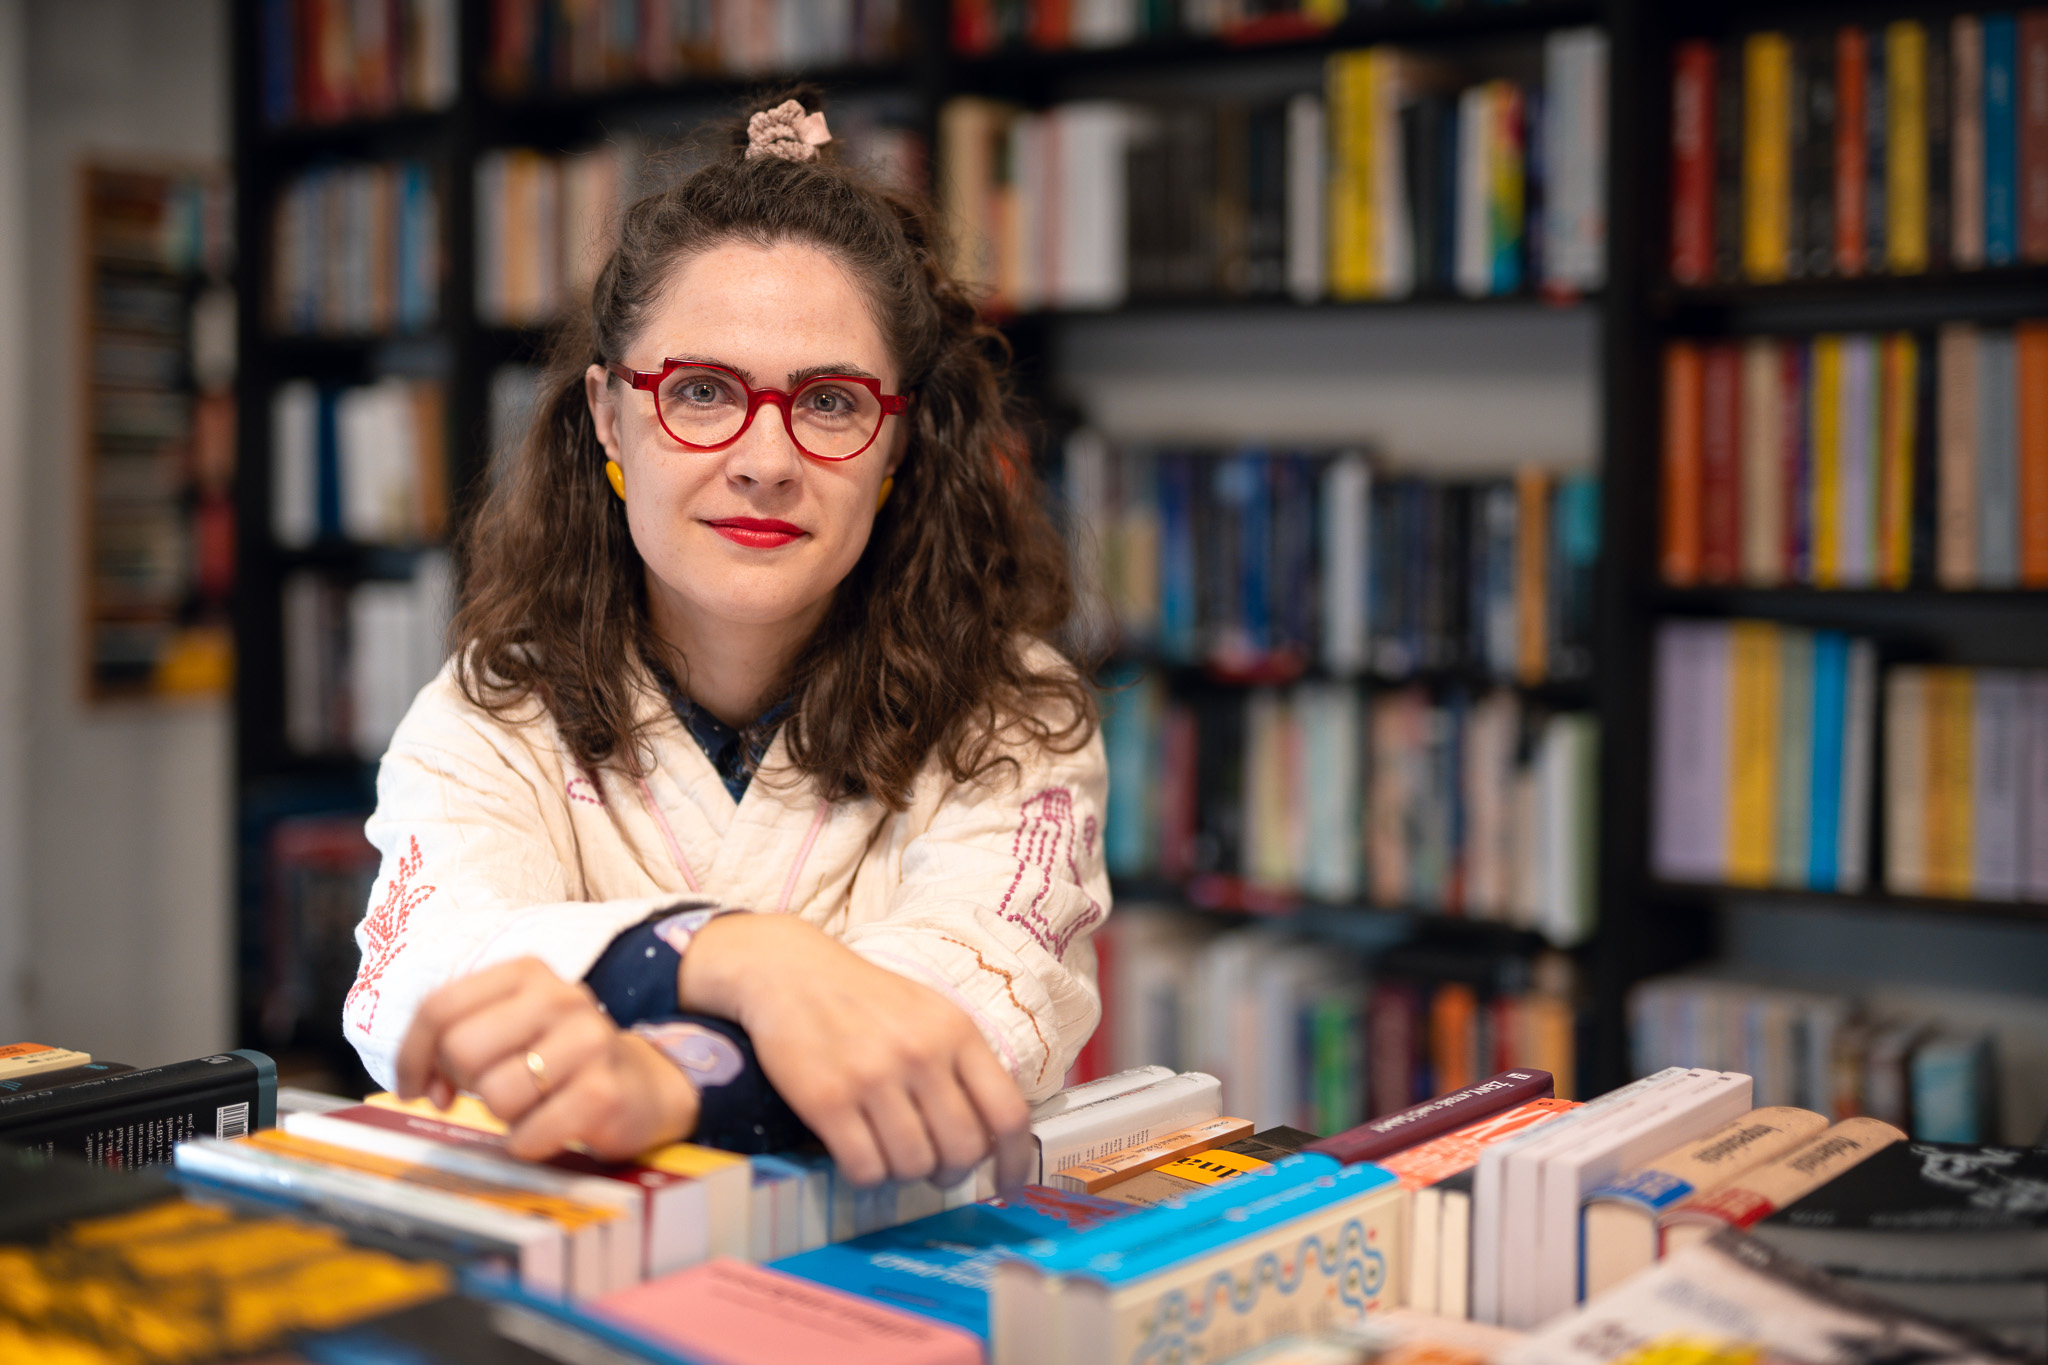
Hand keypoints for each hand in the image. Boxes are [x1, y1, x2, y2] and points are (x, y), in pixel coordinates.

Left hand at [393, 958, 700, 1161]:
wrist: (643, 1085)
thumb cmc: (558, 1060)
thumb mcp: (510, 1027)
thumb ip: (456, 1037)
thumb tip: (421, 1083)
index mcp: (526, 973)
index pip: (440, 1006)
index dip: (413, 1055)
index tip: (415, 1086)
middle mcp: (560, 997)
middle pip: (462, 1049)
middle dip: (464, 1083)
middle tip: (490, 1088)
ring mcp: (588, 1041)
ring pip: (494, 1094)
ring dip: (503, 1114)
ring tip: (532, 1103)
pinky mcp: (603, 1091)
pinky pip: (527, 1134)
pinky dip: (527, 1142)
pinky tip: (550, 1127)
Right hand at [680, 915, 1030, 1189]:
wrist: (790, 972)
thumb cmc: (866, 998)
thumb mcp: (930, 1012)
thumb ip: (962, 1063)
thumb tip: (991, 1133)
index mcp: (957, 1031)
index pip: (1008, 1113)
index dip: (1014, 1161)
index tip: (1008, 1187)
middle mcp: (921, 1054)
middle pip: (963, 1149)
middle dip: (953, 1173)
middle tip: (936, 1172)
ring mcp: (873, 1078)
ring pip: (914, 1166)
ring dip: (907, 1175)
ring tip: (892, 1156)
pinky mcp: (827, 1101)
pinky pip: (865, 1169)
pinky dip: (867, 1177)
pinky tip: (860, 1157)